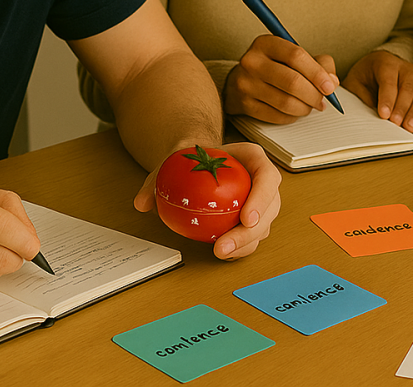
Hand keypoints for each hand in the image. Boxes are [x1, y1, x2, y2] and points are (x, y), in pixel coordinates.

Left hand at [134, 141, 280, 259]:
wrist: (199, 162)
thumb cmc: (195, 158)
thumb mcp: (175, 160)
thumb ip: (157, 179)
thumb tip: (142, 202)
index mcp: (253, 158)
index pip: (268, 176)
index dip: (262, 198)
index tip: (246, 218)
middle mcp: (262, 180)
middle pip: (270, 207)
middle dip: (250, 232)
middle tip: (225, 245)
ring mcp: (261, 202)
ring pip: (264, 227)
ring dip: (244, 244)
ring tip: (220, 252)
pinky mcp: (253, 219)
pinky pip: (252, 237)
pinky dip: (239, 248)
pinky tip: (222, 253)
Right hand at [222, 35, 338, 122]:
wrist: (240, 80)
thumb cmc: (274, 67)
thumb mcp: (294, 56)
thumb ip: (319, 63)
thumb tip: (332, 82)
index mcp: (265, 43)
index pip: (296, 56)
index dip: (317, 73)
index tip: (330, 86)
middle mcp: (252, 62)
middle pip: (292, 81)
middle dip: (314, 95)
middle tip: (323, 100)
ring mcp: (245, 84)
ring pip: (285, 102)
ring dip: (305, 108)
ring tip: (310, 106)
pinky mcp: (244, 104)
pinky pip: (276, 116)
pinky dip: (292, 116)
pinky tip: (295, 111)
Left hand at [342, 50, 412, 131]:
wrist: (378, 66)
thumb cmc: (366, 76)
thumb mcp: (355, 83)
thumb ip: (361, 96)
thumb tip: (369, 114)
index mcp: (385, 62)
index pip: (388, 81)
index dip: (387, 99)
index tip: (384, 114)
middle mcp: (405, 67)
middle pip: (407, 88)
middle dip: (402, 108)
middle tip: (397, 124)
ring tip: (410, 127)